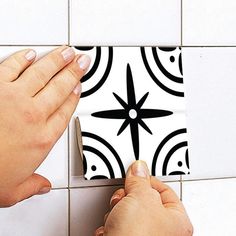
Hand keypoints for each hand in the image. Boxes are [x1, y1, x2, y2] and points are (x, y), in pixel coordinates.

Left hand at [0, 46, 90, 206]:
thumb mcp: (13, 191)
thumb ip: (33, 185)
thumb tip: (43, 186)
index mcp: (43, 138)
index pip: (66, 111)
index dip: (75, 95)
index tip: (80, 86)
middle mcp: (33, 115)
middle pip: (61, 87)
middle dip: (74, 71)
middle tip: (82, 61)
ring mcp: (14, 99)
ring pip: (43, 73)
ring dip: (57, 60)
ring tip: (67, 52)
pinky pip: (12, 68)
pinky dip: (23, 59)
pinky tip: (31, 54)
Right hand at [95, 161, 192, 235]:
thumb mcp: (140, 197)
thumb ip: (140, 180)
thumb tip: (139, 168)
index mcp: (177, 221)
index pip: (164, 190)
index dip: (148, 180)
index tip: (136, 175)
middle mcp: (163, 232)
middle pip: (143, 200)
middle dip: (128, 197)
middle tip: (125, 199)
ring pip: (127, 211)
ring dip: (117, 211)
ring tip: (116, 217)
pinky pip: (118, 224)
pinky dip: (111, 224)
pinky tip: (111, 229)